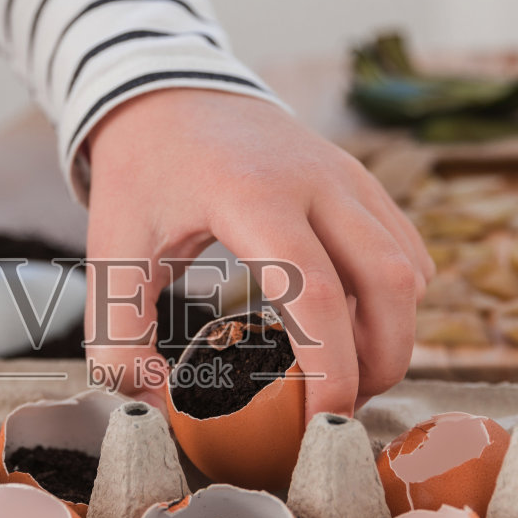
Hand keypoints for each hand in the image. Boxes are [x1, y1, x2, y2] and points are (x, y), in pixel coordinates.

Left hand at [82, 87, 432, 419]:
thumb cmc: (138, 176)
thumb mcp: (109, 255)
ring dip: (392, 332)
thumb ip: (119, 341)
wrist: (166, 89)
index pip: (318, 296)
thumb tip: (161, 410)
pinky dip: (393, 299)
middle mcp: (316, 180)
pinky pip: (404, 247)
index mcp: (251, 196)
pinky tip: (352, 326)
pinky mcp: (361, 179)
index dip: (331, 374)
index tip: (318, 427)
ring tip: (346, 375)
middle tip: (341, 411)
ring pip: (409, 268)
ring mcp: (347, 175)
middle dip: (381, 363)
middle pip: (391, 284)